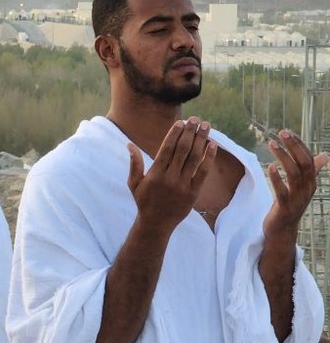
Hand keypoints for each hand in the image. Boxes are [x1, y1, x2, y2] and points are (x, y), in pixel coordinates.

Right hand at [127, 118, 214, 233]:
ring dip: (202, 140)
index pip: (167, 149)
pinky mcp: (194, 192)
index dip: (175, 134)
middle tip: (196, 120)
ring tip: (206, 126)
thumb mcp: (134, 183)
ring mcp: (183, 185)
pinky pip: (203, 172)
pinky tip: (212, 145)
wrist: (156, 223)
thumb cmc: (144, 201)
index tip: (182, 123)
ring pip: (195, 158)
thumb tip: (129, 145)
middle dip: (190, 133)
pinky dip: (209, 158)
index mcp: (155, 174)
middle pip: (183, 150)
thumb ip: (134, 163)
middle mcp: (170, 178)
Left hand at [263, 129, 329, 235]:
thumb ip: (311, 171)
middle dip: (294, 146)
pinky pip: (282, 192)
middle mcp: (307, 189)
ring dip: (283, 157)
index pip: (308, 159)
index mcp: (311, 182)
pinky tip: (269, 167)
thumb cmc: (290, 205)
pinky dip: (276, 178)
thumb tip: (325, 155)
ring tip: (272, 144)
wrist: (282, 230)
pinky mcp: (285, 208)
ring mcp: (297, 199)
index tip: (287, 132)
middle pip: (304, 164)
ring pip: (294, 174)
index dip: (299, 144)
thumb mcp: (301, 187)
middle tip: (282, 132)